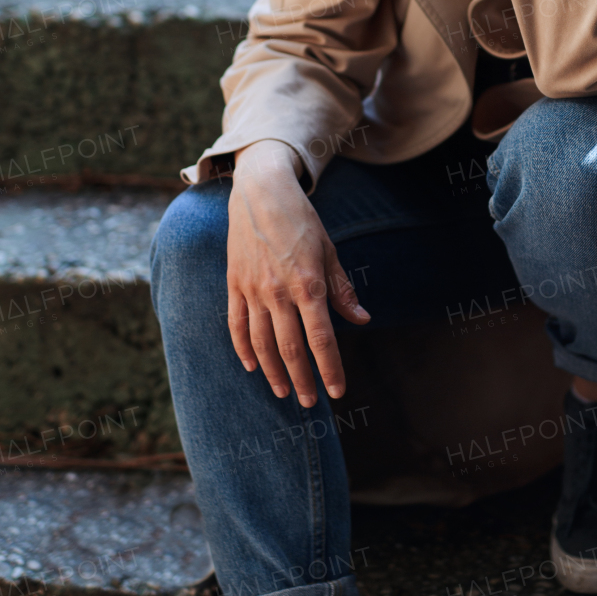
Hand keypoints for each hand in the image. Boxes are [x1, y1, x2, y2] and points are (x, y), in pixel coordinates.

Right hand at [226, 140, 368, 406]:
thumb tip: (362, 320)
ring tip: (284, 391)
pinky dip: (243, 349)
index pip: (321, 338)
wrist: (260, 192)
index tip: (337, 391)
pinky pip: (236, 325)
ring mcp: (253, 290)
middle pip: (290, 348)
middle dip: (303, 379)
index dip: (330, 368)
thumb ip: (342, 290)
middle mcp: (279, 292)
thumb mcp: (329, 251)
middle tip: (311, 403)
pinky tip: (252, 366)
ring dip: (273, 372)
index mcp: (308, 284)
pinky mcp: (234, 285)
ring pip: (262, 343)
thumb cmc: (301, 220)